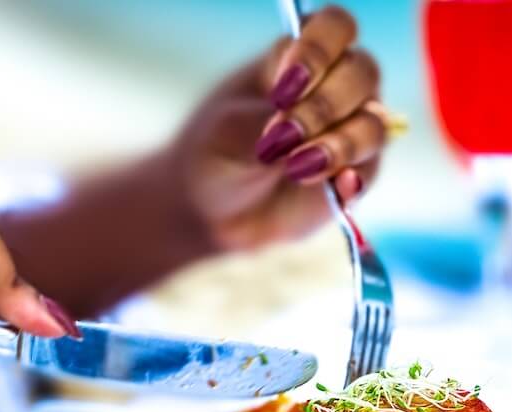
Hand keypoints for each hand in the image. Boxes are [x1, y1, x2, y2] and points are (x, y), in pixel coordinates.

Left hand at [172, 5, 384, 248]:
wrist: (213, 208)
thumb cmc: (218, 153)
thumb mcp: (229, 130)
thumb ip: (265, 123)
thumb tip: (303, 138)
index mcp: (300, 57)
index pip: (334, 27)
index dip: (318, 50)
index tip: (283, 89)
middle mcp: (335, 86)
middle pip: (362, 73)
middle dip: (323, 106)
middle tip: (282, 136)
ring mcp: (350, 130)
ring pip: (374, 125)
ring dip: (340, 145)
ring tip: (296, 168)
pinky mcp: (355, 174)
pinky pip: (368, 172)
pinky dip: (352, 180)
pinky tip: (334, 187)